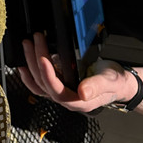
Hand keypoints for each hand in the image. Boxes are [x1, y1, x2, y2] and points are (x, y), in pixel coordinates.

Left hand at [19, 33, 136, 112]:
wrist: (118, 83)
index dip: (48, 75)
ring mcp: (61, 92)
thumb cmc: (115, 83)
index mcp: (79, 101)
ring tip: (27, 45)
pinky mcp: (58, 85)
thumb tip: (83, 93)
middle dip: (35, 61)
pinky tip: (24, 62)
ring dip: (30, 63)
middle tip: (33, 41)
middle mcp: (67, 98)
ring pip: (39, 82)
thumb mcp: (110, 81)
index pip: (57, 90)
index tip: (42, 58)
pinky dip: (30, 73)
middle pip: (44, 83)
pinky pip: (39, 82)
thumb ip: (97, 86)